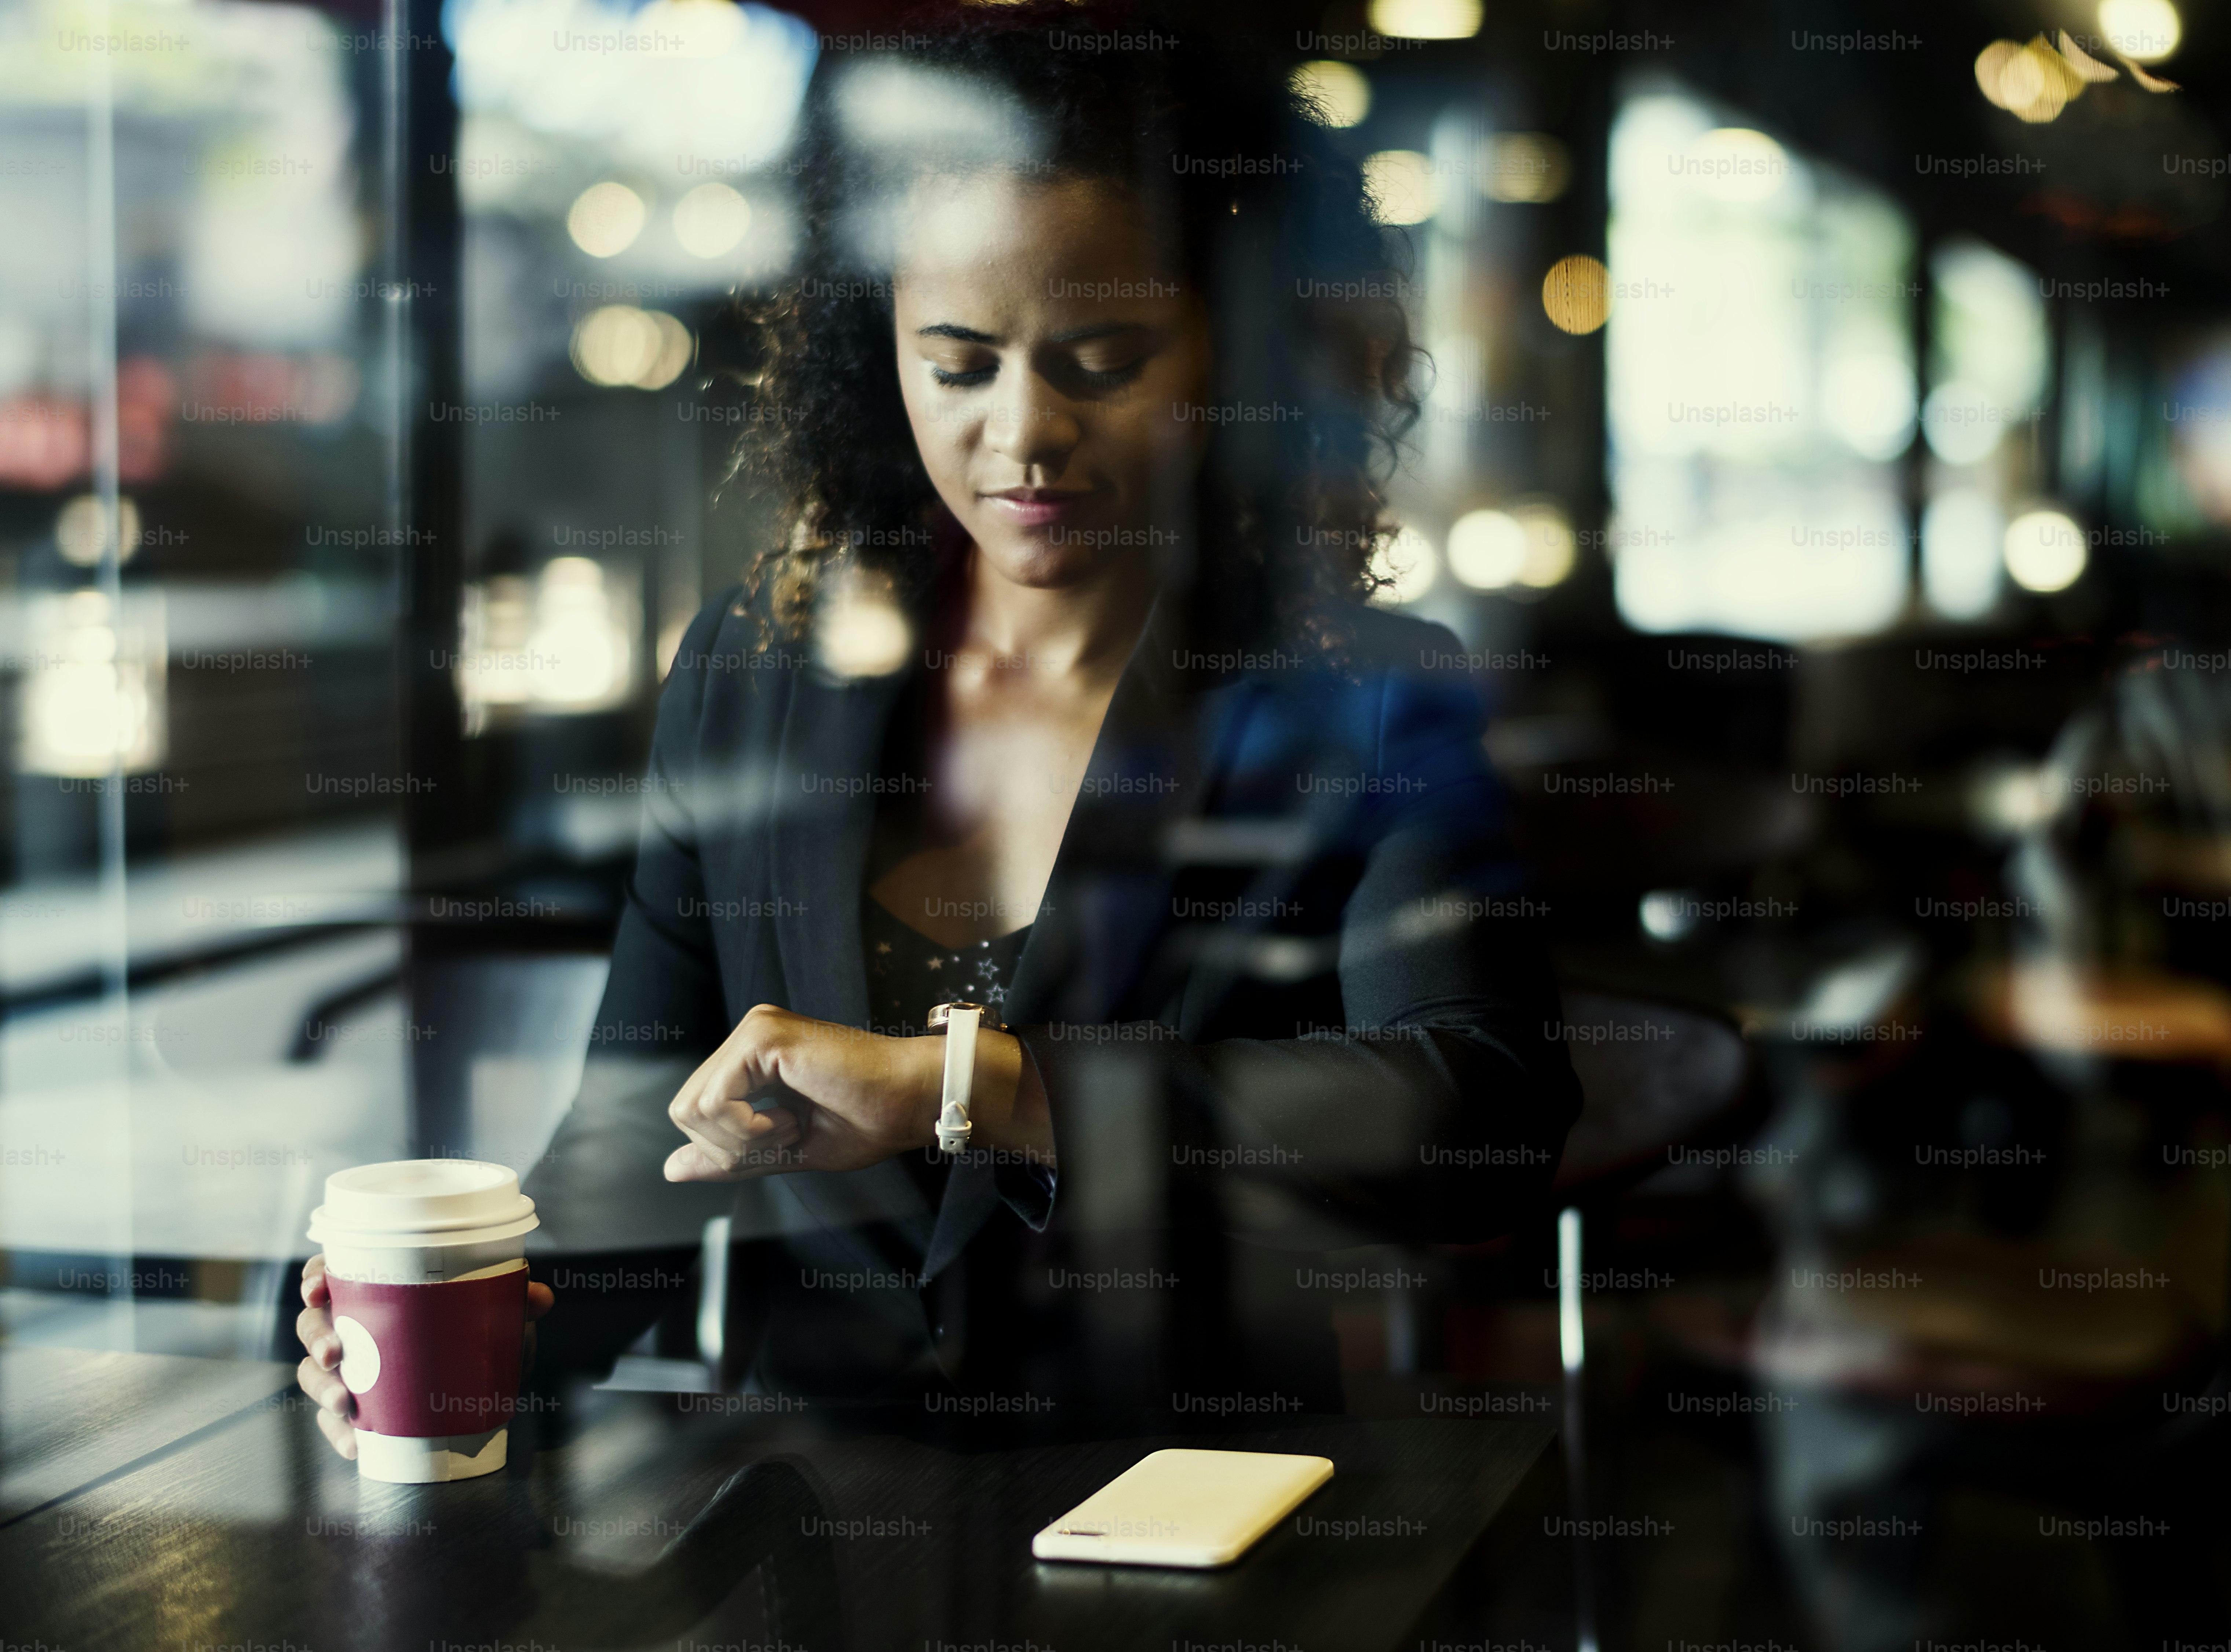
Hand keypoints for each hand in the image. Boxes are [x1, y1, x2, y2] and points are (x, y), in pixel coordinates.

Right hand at [294, 1253, 554, 1460]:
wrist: (482, 1380)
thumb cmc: (476, 1329)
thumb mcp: (495, 1311)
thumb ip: (516, 1301)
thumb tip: (539, 1298)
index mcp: (373, 1289)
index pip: (329, 1273)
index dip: (315, 1277)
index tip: (317, 1289)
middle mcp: (351, 1326)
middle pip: (312, 1325)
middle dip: (318, 1338)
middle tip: (336, 1353)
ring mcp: (348, 1369)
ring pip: (314, 1374)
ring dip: (322, 1388)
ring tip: (344, 1402)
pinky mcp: (354, 1407)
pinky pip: (332, 1421)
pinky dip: (339, 1433)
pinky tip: (355, 1444)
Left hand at [663, 1003, 1032, 1182]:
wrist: (911, 1100)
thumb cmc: (866, 1121)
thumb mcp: (785, 1149)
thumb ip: (729, 1156)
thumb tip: (670, 1170)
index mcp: (751, 1058)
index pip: (695, 1113)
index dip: (731, 1148)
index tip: (789, 1136)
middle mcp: (747, 1036)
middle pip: (684, 1112)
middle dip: (732, 1146)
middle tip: (791, 1133)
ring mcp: (752, 1031)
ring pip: (692, 1110)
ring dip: (743, 1138)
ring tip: (795, 1122)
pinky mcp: (761, 1037)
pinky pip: (714, 1103)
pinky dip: (750, 1128)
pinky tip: (793, 1117)